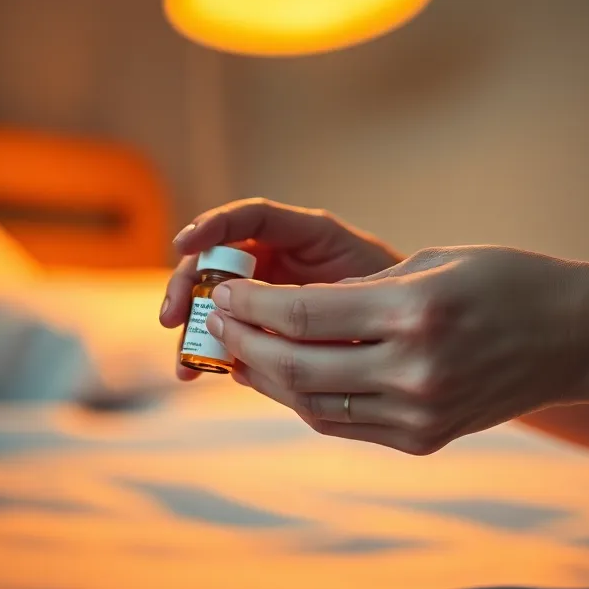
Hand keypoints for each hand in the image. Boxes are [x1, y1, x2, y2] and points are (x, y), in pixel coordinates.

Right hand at [159, 198, 400, 379]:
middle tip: (172, 318)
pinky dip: (214, 352)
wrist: (415, 327)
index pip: (250, 217)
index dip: (214, 224)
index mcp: (302, 234)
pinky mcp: (264, 328)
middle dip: (188, 287)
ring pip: (214, 302)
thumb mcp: (372, 286)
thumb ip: (331, 293)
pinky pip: (230, 335)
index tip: (184, 243)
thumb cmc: (398, 295)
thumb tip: (277, 318)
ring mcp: (266, 293)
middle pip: (216, 261)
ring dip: (194, 329)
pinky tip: (202, 372)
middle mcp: (276, 258)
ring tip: (187, 363)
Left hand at [203, 246, 588, 453]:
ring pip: (314, 405)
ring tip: (242, 352)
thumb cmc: (508, 281)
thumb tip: (290, 305)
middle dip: (247, 343)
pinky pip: (345, 425)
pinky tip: (287, 378)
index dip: (253, 304)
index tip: (225, 291)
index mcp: (415, 310)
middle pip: (298, 366)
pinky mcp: (425, 437)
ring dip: (269, 380)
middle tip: (219, 321)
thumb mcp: (433, 261)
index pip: (304, 314)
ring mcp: (421, 411)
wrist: (577, 338)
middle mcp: (415, 368)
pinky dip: (307, 402)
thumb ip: (361, 287)